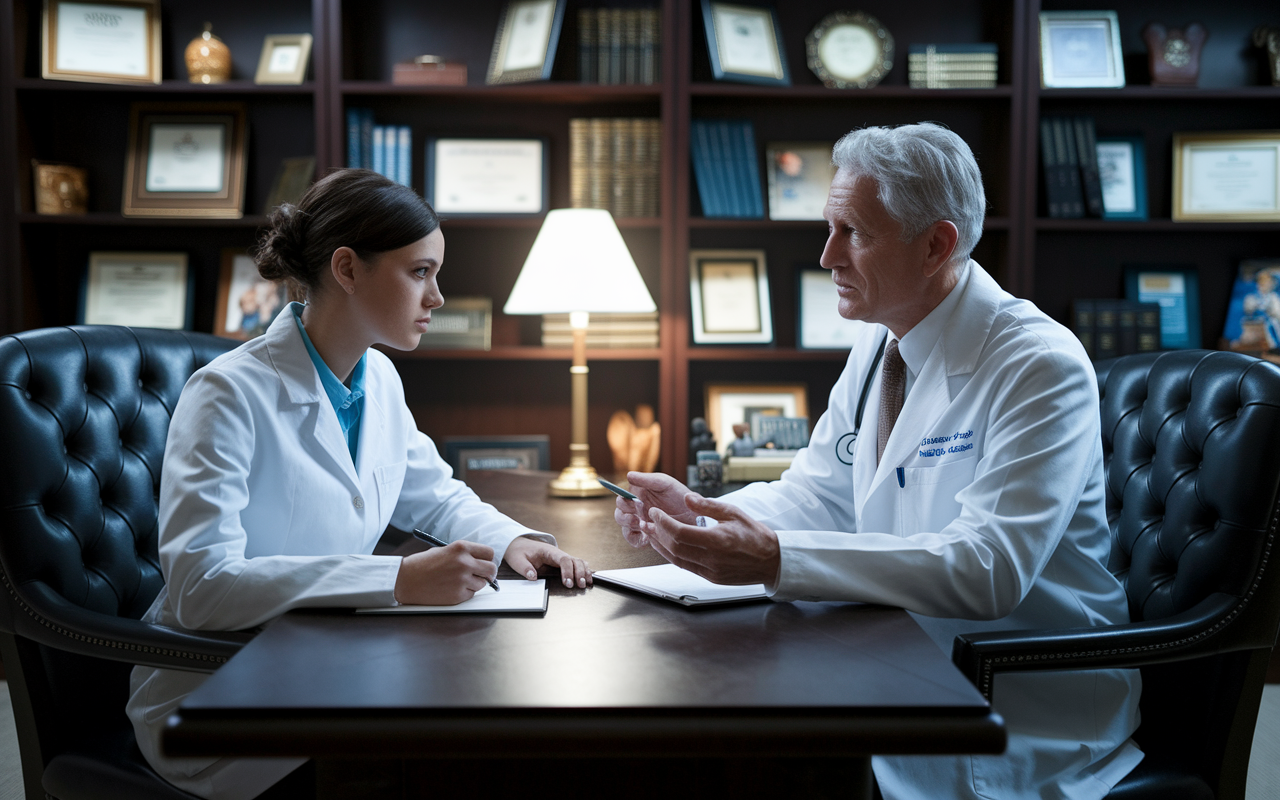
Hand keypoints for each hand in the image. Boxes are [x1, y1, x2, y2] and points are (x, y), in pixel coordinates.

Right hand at [394, 540, 496, 605]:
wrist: (405, 580)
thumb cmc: (422, 565)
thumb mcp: (444, 550)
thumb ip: (464, 554)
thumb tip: (482, 562)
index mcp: (461, 548)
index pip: (489, 552)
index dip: (488, 558)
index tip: (485, 562)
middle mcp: (464, 563)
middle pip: (491, 569)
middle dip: (488, 573)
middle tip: (482, 575)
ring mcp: (462, 580)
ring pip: (482, 584)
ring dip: (474, 583)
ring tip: (457, 581)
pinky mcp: (458, 595)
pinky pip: (471, 594)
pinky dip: (465, 593)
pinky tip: (451, 588)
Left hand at [503, 536, 592, 588]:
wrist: (519, 545)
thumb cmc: (519, 552)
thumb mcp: (517, 560)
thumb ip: (525, 568)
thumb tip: (533, 577)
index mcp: (549, 551)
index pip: (563, 559)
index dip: (568, 571)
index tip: (567, 583)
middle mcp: (558, 554)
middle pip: (575, 560)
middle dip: (580, 573)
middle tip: (580, 585)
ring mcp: (561, 558)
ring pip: (579, 562)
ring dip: (584, 572)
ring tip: (586, 584)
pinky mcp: (561, 563)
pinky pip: (576, 565)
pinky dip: (584, 570)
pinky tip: (588, 578)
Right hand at [613, 471, 696, 547]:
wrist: (695, 515)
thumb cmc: (679, 495)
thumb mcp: (665, 484)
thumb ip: (647, 480)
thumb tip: (628, 475)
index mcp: (638, 495)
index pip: (621, 498)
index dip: (624, 501)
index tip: (634, 502)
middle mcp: (637, 509)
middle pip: (619, 514)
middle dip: (624, 517)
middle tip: (637, 519)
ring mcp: (641, 523)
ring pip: (625, 527)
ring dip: (629, 528)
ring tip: (643, 526)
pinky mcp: (646, 535)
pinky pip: (634, 540)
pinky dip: (636, 540)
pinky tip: (646, 538)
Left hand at [647, 494, 780, 586]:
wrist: (771, 561)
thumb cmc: (755, 535)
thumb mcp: (733, 513)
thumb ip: (708, 506)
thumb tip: (687, 498)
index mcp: (717, 540)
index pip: (680, 532)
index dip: (663, 522)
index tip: (654, 512)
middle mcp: (712, 558)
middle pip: (675, 547)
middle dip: (658, 533)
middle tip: (647, 521)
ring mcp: (710, 571)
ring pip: (676, 559)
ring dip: (661, 546)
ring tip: (651, 533)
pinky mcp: (711, 578)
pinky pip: (685, 566)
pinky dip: (672, 556)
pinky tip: (666, 546)